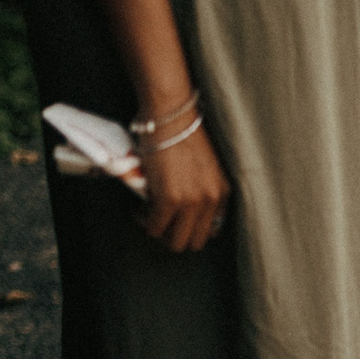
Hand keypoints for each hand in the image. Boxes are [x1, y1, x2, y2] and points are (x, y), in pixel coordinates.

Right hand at [138, 122, 229, 252]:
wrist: (171, 117)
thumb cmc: (181, 135)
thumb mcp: (204, 167)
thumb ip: (202, 189)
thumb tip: (186, 210)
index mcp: (221, 193)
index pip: (210, 231)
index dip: (190, 228)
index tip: (175, 221)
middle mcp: (210, 201)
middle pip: (195, 242)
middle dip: (175, 236)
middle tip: (159, 223)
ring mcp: (191, 202)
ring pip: (176, 242)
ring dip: (160, 233)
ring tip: (148, 217)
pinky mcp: (170, 200)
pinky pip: (155, 228)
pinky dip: (144, 223)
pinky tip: (138, 210)